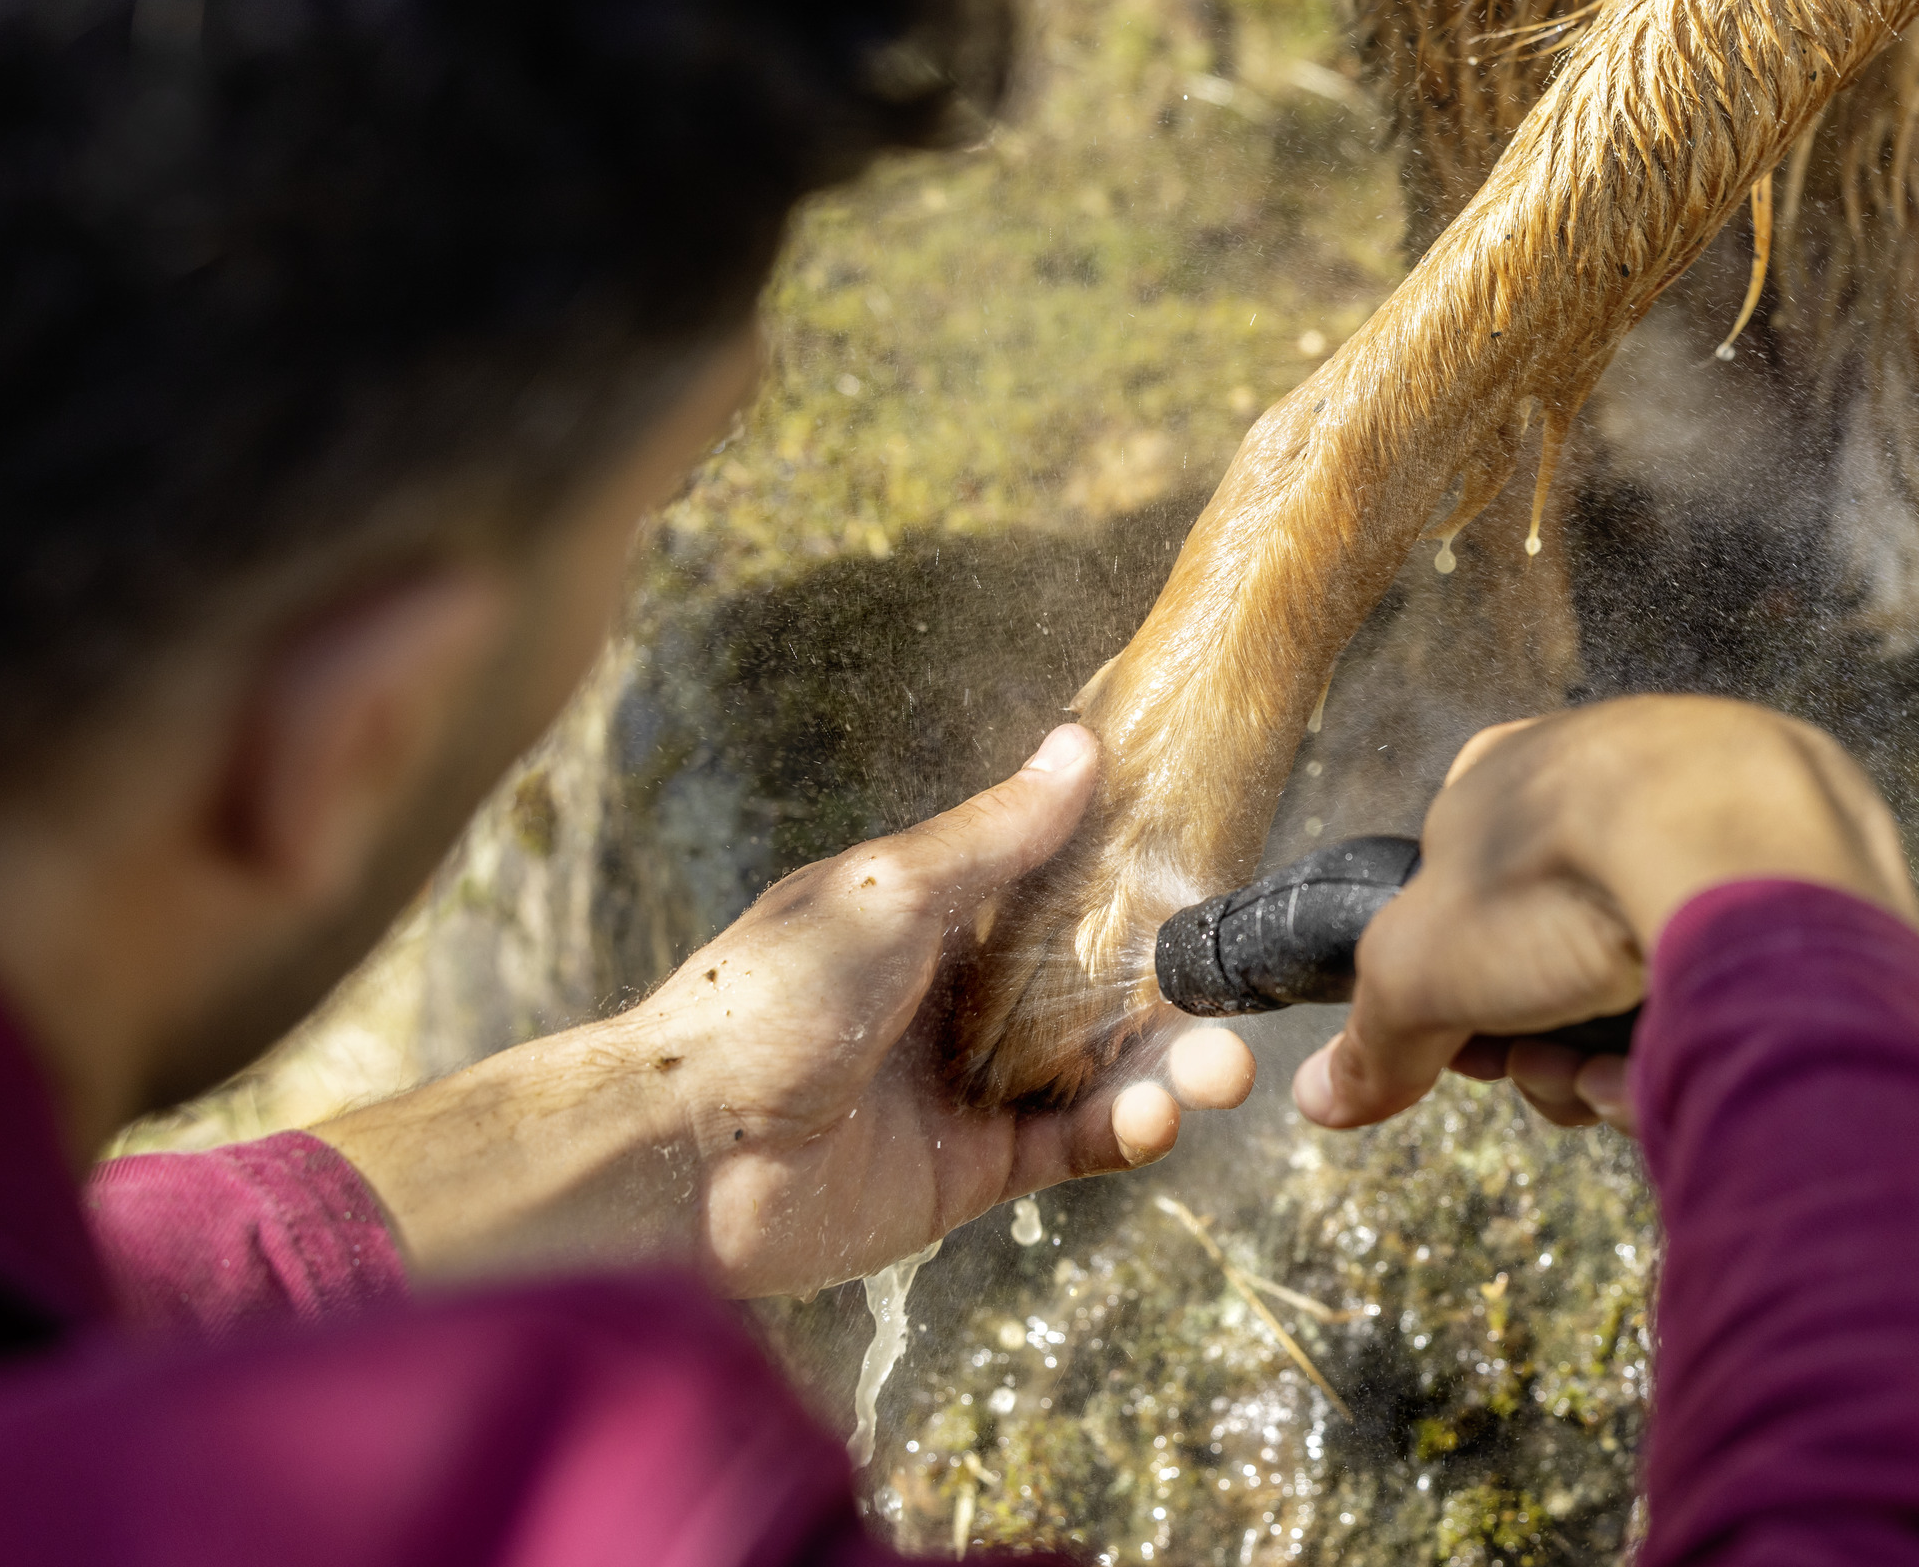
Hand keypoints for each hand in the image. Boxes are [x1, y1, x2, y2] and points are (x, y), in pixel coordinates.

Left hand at [318, 724, 1253, 1296]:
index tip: (1217, 880)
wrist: (680, 1153)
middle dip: (1174, 999)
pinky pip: (1067, 1148)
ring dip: (1166, 1071)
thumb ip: (997, 836)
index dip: (1138, 892)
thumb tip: (1082, 743)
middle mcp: (958, 999)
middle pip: (1095, 991)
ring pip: (1097, 1072)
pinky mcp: (970, 1174)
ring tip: (1220, 1075)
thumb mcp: (891, 893)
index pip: (1060, 894)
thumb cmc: (767, 997)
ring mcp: (968, 1088)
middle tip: (1238, 1010)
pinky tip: (1153, 1119)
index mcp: (933, 918)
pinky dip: (1120, 1132)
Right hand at [1291, 695, 1916, 1134]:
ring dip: (1618, 1043)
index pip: (1463, 889)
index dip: (1461, 988)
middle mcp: (1621, 766)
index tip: (1475, 1049)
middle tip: (1553, 1068)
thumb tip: (1319, 1098)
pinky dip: (1707, 1020)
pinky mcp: (1817, 852)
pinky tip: (1695, 1057)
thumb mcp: (1422, 972)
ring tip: (1626, 1077)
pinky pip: (1741, 956)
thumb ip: (1371, 1036)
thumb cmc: (1563, 885)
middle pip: (1557, 942)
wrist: (1745, 859)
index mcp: (1516, 766)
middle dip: (1544, 1030)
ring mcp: (1724, 801)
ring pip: (1649, 961)